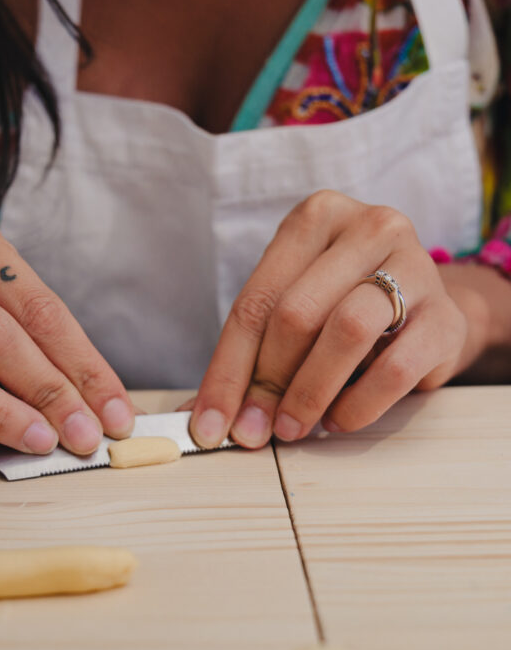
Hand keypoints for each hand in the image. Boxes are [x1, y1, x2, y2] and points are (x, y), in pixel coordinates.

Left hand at [189, 190, 468, 448]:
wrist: (428, 310)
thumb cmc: (346, 309)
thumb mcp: (298, 312)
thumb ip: (252, 355)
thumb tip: (202, 419)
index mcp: (315, 218)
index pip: (255, 301)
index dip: (226, 371)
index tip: (207, 426)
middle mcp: (368, 227)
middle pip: (296, 312)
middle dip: (266, 383)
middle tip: (253, 432)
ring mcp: (415, 265)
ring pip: (346, 330)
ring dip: (309, 392)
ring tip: (293, 428)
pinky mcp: (446, 314)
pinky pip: (394, 368)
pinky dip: (358, 405)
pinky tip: (339, 420)